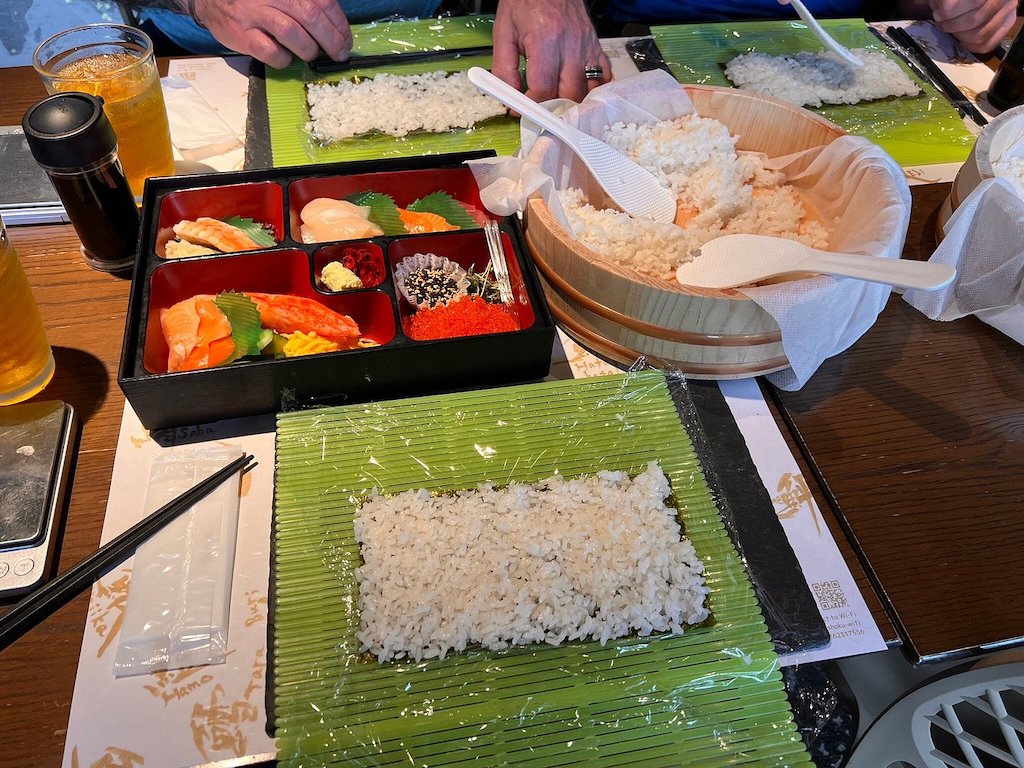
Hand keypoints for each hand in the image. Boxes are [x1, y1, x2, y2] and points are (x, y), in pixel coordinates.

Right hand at [190, 0, 352, 67]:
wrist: (213, 1)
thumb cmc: (256, 2)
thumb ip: (307, 5)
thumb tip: (336, 28)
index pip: (323, 2)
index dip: (339, 24)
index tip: (346, 40)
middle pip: (311, 16)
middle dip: (331, 40)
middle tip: (339, 54)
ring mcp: (256, 15)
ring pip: (292, 33)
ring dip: (309, 49)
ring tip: (311, 54)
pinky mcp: (242, 35)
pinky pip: (270, 52)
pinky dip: (283, 59)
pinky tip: (285, 58)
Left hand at [491, 0, 610, 102]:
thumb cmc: (525, 2)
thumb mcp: (504, 32)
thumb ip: (503, 68)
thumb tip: (509, 99)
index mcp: (546, 40)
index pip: (543, 88)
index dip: (531, 106)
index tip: (521, 109)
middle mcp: (571, 45)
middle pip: (568, 94)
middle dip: (552, 108)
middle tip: (539, 111)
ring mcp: (587, 46)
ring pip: (587, 90)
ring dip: (572, 103)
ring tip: (557, 106)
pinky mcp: (596, 47)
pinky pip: (603, 77)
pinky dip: (593, 90)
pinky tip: (579, 93)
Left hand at [928, 0, 1015, 53]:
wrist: (969, 0)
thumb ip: (947, 0)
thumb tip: (947, 6)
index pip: (975, 2)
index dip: (951, 12)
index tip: (938, 15)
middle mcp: (1006, 1)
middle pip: (976, 20)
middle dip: (953, 24)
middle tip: (941, 23)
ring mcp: (1008, 14)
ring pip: (981, 35)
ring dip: (960, 35)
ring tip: (950, 29)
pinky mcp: (1006, 27)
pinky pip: (987, 44)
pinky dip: (970, 46)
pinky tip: (961, 39)